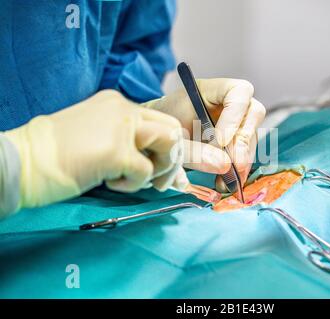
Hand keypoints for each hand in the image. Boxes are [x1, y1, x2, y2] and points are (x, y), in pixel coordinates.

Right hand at [5, 90, 185, 208]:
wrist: (23, 162)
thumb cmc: (56, 155)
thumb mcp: (97, 137)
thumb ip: (127, 141)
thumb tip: (159, 164)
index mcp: (117, 104)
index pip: (161, 120)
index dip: (169, 146)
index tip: (162, 168)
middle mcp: (122, 109)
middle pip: (172, 128)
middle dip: (172, 156)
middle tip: (155, 177)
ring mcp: (120, 127)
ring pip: (169, 143)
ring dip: (159, 168)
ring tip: (132, 178)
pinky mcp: (116, 150)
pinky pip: (147, 172)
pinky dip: (133, 185)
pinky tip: (110, 182)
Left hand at [143, 79, 265, 189]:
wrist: (158, 135)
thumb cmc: (163, 127)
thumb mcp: (174, 138)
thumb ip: (196, 150)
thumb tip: (226, 166)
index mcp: (212, 89)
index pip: (239, 93)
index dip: (234, 117)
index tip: (220, 142)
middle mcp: (229, 101)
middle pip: (253, 115)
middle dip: (243, 143)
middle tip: (233, 166)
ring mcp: (236, 119)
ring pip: (251, 136)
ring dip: (242, 160)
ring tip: (225, 181)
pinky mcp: (237, 138)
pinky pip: (246, 151)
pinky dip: (238, 169)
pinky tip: (225, 182)